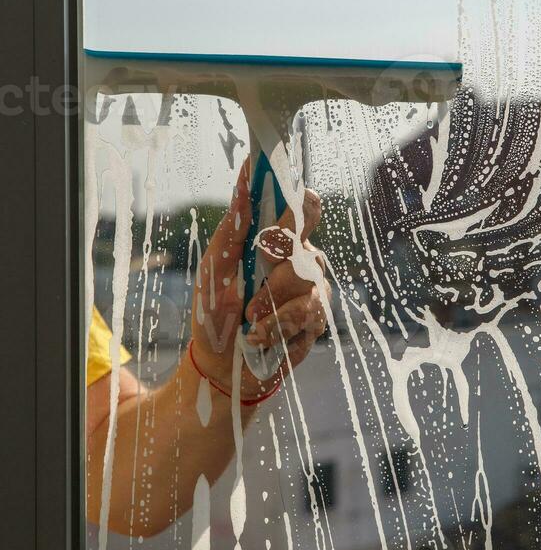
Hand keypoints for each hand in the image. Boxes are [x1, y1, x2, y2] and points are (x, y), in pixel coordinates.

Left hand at [189, 164, 329, 401]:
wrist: (222, 366)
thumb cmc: (215, 310)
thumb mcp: (215, 267)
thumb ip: (232, 227)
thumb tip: (243, 183)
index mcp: (278, 238)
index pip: (304, 205)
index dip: (297, 203)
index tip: (276, 207)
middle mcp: (302, 257)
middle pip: (306, 239)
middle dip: (277, 256)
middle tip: (258, 269)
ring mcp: (313, 287)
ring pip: (306, 277)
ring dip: (272, 300)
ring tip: (248, 317)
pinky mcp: (317, 318)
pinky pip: (307, 312)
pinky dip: (277, 326)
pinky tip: (259, 336)